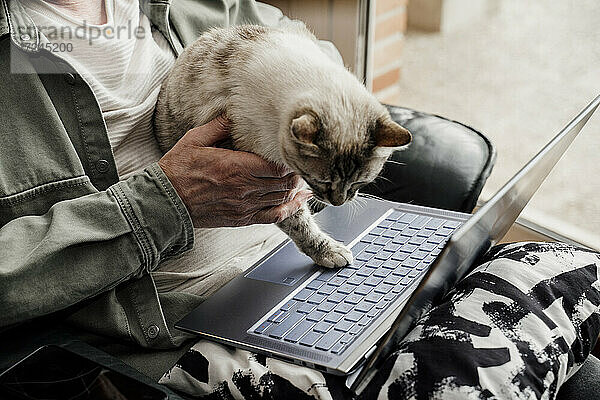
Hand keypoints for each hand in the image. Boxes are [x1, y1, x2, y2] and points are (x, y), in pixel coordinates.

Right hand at [158, 116, 311, 227]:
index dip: (289, 159)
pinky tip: (300, 201)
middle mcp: (245, 188)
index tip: (291, 151)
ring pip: (282, 197)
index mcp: (237, 166)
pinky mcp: (242, 218)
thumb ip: (219, 126)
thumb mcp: (195, 139)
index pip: (277, 165)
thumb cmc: (178, 169)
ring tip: (301, 177)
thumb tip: (234, 114)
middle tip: (300, 162)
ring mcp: (245, 206)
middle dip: (296, 172)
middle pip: (285, 181)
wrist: (166, 201)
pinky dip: (290, 208)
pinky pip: (274, 216)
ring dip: (295, 188)